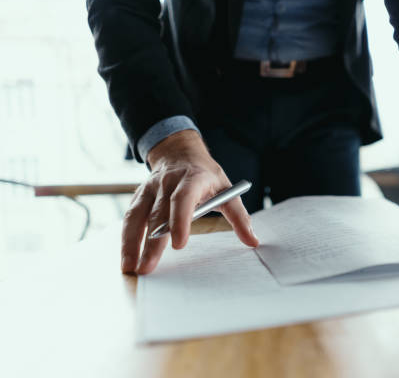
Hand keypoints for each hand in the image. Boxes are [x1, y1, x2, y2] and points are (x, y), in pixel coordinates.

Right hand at [121, 130, 258, 273]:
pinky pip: (129, 218)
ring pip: (137, 216)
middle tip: (148, 267)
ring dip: (131, 243)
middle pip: (157, 214)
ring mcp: (150, 189)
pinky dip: (126, 238)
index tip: (179, 245)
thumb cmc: (206, 175)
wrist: (180, 152)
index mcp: (192, 179)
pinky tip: (126, 258)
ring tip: (129, 268)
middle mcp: (167, 183)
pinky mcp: (138, 196)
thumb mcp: (226, 190)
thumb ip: (239, 216)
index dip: (180, 220)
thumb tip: (252, 241)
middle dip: (151, 243)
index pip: (183, 199)